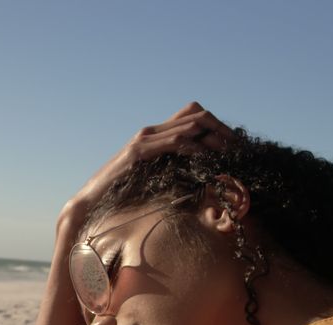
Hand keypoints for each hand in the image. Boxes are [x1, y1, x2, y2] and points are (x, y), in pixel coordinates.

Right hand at [60, 101, 236, 227]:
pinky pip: (173, 142)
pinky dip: (194, 149)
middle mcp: (151, 131)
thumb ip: (173, 173)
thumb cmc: (122, 195)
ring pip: (188, 125)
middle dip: (222, 130)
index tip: (236, 146)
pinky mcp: (138, 151)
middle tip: (240, 148)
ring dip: (213, 138)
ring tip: (229, 153)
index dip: (218, 127)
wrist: (92, 200)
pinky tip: (207, 160)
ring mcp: (144, 139)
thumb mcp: (154, 180)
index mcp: (156, 136)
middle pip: (196, 115)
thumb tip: (202, 180)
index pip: (194, 117)